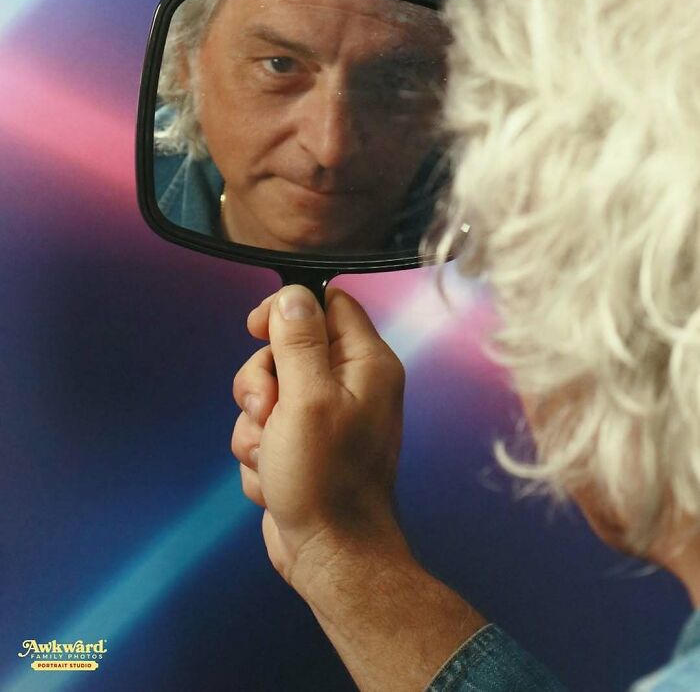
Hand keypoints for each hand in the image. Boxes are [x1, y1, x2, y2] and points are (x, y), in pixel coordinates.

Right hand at [231, 284, 406, 593]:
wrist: (329, 556)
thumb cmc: (326, 480)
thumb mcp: (308, 399)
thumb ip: (298, 341)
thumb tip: (292, 295)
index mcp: (365, 363)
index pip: (328, 303)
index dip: (288, 310)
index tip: (256, 328)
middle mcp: (349, 384)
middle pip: (285, 349)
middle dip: (261, 382)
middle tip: (268, 410)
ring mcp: (323, 417)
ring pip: (266, 392)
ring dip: (254, 425)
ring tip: (272, 455)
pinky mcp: (300, 445)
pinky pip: (262, 429)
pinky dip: (258, 452)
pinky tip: (273, 478)